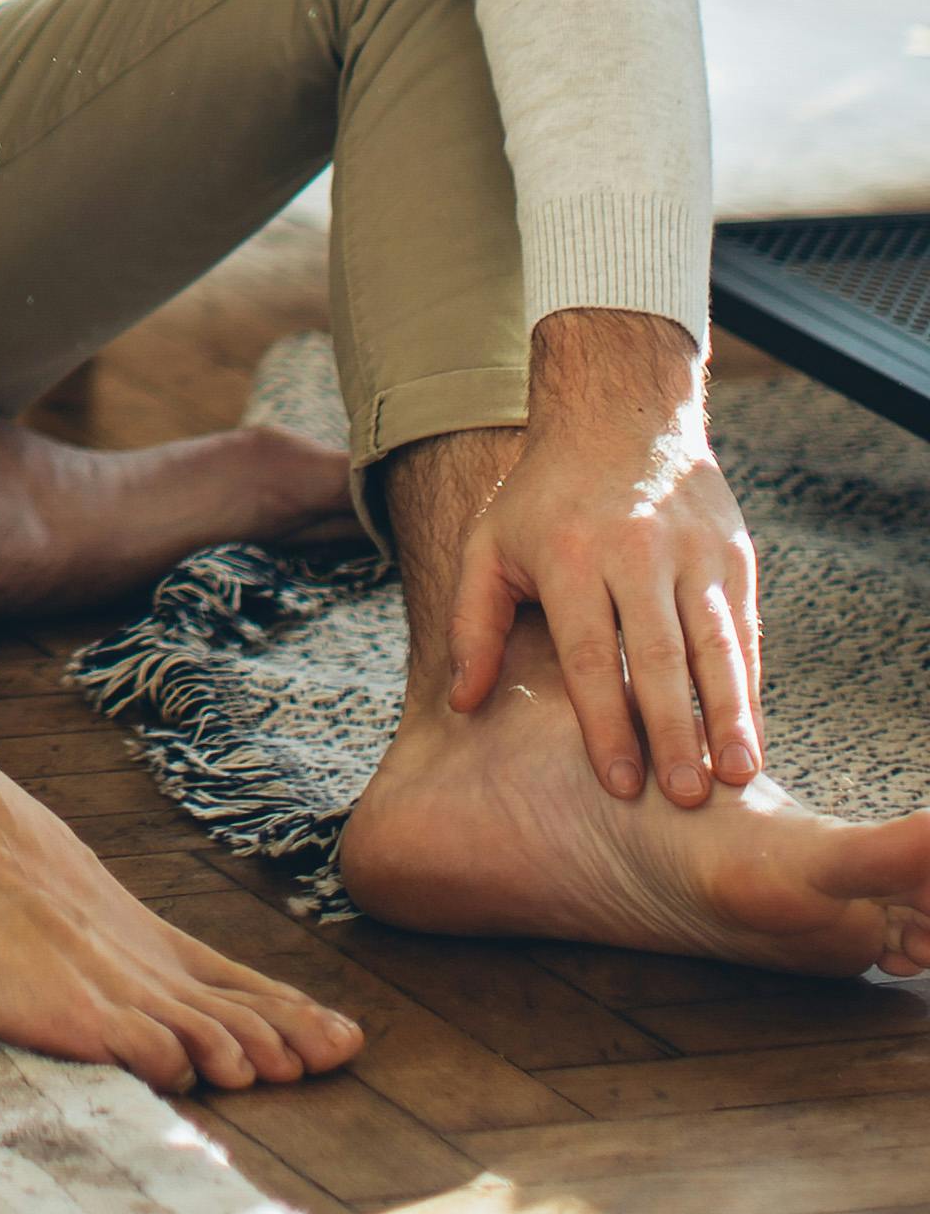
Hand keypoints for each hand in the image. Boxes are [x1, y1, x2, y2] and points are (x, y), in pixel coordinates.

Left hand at [448, 308, 763, 801]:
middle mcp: (637, 553)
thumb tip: (463, 703)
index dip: (606, 723)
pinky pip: (744, 631)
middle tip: (687, 800)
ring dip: (729, 715)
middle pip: (660, 657)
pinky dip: (749, 685)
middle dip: (674, 732)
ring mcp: (692, 552)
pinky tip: (750, 733)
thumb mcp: (489, 544)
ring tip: (738, 776)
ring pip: (716, 645)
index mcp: (571, 557)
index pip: (592, 655)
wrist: (621, 413)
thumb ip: (471, 624)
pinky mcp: (733, 555)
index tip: (620, 785)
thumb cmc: (544, 496)